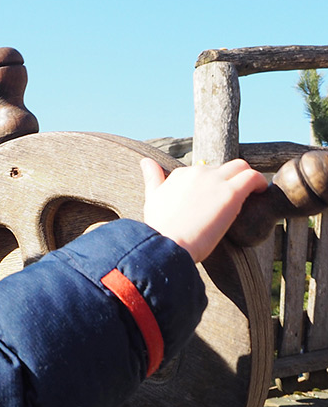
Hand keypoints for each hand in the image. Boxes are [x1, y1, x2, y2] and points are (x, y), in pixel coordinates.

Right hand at [141, 158, 267, 262]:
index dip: (213, 184)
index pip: (203, 172)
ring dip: (247, 178)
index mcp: (180, 174)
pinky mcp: (231, 193)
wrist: (167, 245)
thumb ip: (152, 178)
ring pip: (240, 167)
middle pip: (223, 167)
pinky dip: (259, 182)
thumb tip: (146, 161)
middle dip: (231, 179)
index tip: (216, 199)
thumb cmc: (160, 229)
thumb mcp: (152, 199)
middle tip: (235, 197)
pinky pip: (252, 177)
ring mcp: (214, 181)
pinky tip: (260, 193)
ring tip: (251, 194)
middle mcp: (197, 172)